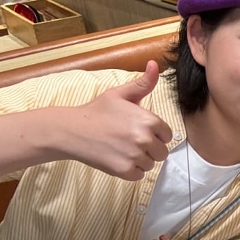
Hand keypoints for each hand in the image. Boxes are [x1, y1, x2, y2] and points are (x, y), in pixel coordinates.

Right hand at [64, 61, 172, 179]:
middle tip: (130, 141)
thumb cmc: (97, 111)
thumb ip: (143, 83)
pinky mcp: (124, 170)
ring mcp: (135, 156)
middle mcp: (144, 139)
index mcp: (148, 120)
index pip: (167, 135)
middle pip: (161, 152)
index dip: (155, 134)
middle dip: (150, 148)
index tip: (140, 131)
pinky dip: (130, 170)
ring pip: (150, 164)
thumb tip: (155, 64)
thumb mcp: (120, 94)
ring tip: (122, 149)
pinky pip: (139, 175)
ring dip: (140, 160)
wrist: (72, 130)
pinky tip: (118, 158)